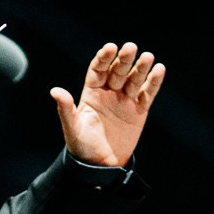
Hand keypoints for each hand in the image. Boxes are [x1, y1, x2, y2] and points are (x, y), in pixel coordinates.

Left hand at [51, 42, 164, 167]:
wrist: (100, 166)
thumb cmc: (82, 146)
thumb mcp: (72, 128)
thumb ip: (66, 109)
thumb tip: (54, 91)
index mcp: (91, 93)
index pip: (97, 70)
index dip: (103, 58)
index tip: (110, 47)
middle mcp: (109, 93)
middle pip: (117, 71)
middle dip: (124, 59)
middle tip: (131, 47)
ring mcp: (125, 100)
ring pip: (134, 80)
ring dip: (141, 68)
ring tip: (148, 56)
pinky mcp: (139, 111)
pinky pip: (147, 94)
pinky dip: (153, 83)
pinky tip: (159, 70)